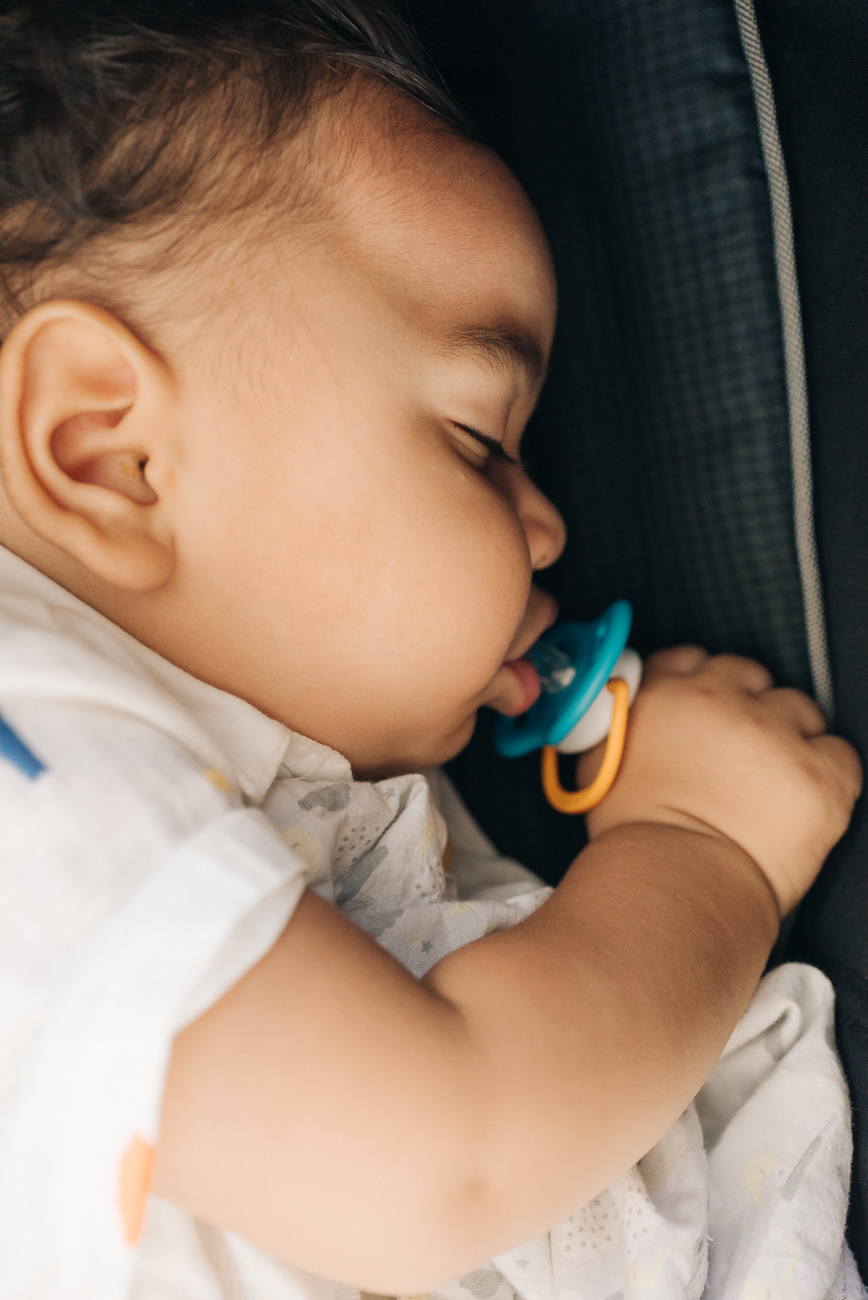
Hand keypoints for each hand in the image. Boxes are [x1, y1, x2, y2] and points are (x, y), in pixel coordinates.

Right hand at [580, 647, 861, 915]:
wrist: (673, 891)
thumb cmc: (636, 845)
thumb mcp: (603, 767)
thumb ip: (622, 725)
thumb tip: (638, 715)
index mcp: (662, 696)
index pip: (694, 659)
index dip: (709, 687)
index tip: (714, 709)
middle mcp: (716, 700)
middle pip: (752, 676)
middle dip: (753, 711)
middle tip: (744, 759)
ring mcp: (771, 733)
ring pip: (800, 710)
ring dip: (792, 743)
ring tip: (770, 792)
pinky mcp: (817, 774)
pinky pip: (841, 756)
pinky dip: (827, 780)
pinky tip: (798, 809)